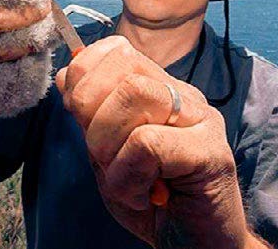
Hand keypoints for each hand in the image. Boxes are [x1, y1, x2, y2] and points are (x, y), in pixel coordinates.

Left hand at [55, 36, 252, 248]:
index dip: (85, 73)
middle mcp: (183, 95)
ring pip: (133, 94)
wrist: (193, 246)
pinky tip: (143, 196)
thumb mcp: (105, 152)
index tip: (78, 114)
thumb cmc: (149, 197)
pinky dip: (127, 176)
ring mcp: (201, 119)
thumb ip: (88, 115)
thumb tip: (65, 74)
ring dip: (107, 143)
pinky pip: (147, 143)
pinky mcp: (212, 150)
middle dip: (90, 109)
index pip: (117, 49)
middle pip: (123, 65)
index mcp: (159, 89)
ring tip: (123, 176)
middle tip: (101, 153)